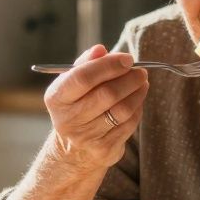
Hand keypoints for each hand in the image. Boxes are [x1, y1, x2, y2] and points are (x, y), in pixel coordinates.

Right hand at [43, 44, 148, 171]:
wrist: (73, 149)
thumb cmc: (76, 105)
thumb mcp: (72, 83)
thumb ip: (86, 64)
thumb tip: (101, 50)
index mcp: (56, 98)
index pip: (82, 78)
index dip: (108, 66)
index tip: (127, 59)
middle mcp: (67, 119)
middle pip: (106, 94)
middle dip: (128, 79)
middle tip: (140, 71)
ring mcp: (85, 137)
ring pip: (121, 110)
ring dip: (137, 93)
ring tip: (142, 82)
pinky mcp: (104, 149)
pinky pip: (128, 124)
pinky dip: (137, 109)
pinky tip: (137, 100)